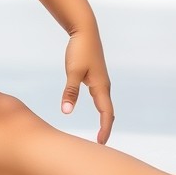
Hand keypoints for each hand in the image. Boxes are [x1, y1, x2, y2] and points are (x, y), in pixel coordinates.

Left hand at [61, 29, 114, 143]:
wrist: (85, 30)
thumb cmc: (79, 50)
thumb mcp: (72, 71)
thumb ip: (70, 92)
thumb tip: (66, 112)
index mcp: (101, 87)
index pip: (106, 114)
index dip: (105, 130)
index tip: (101, 144)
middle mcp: (104, 85)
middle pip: (108, 111)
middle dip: (107, 127)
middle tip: (101, 143)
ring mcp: (101, 80)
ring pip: (105, 103)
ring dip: (105, 118)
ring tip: (100, 131)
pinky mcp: (96, 75)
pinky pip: (101, 96)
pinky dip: (101, 107)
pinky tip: (96, 109)